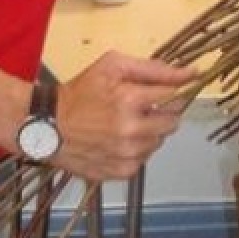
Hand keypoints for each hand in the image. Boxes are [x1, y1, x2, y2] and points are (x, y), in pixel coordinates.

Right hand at [54, 51, 192, 182]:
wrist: (49, 126)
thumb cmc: (80, 93)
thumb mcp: (112, 66)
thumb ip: (153, 68)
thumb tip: (190, 72)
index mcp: (130, 100)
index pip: (175, 95)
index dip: (175, 90)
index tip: (173, 88)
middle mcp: (132, 130)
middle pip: (173, 121)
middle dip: (162, 112)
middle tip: (142, 107)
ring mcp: (128, 154)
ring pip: (159, 141)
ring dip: (150, 131)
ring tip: (125, 123)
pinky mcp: (122, 171)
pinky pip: (145, 158)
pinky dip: (137, 149)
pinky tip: (119, 140)